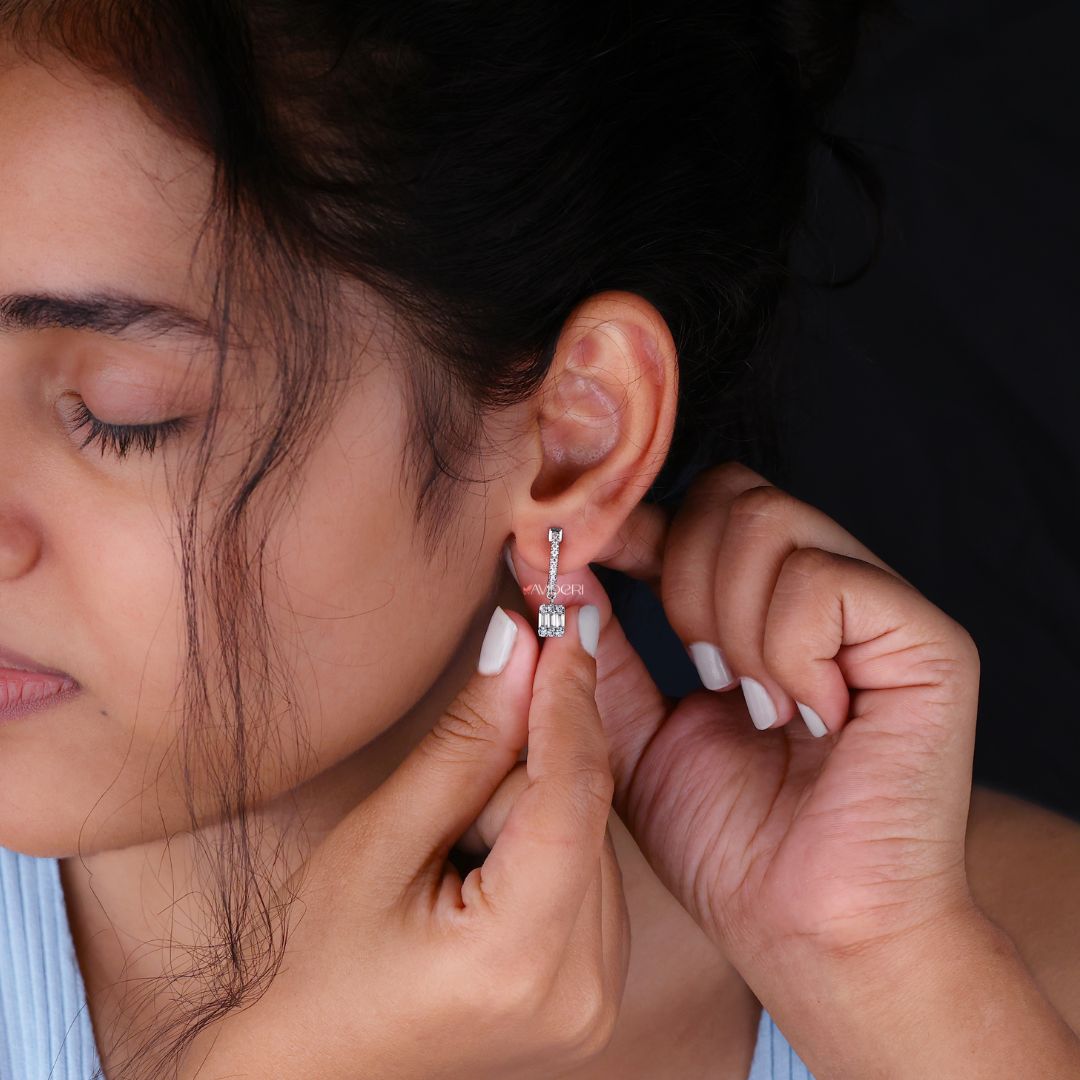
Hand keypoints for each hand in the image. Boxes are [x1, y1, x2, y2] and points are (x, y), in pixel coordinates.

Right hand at [179, 604, 628, 1079]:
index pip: (572, 793)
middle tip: (445, 807)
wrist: (310, 1068)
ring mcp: (596, 1000)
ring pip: (590, 837)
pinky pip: (590, 876)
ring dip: (531, 814)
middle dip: (526, 773)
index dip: (568, 700)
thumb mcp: (380, 839)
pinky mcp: (595, 993)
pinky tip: (483, 877)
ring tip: (450, 861)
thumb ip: (464, 742)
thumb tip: (521, 647)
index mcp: (519, 958)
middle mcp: (583, 989)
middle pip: (585, 812)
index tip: (562, 626)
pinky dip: (544, 849)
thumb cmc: (317, 962)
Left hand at [507, 461, 980, 975]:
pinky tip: (798, 712)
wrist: (808, 932)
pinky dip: (785, 649)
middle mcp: (827, 591)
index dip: (634, 524)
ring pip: (770, 525)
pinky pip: (823, 585)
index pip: (699, 509)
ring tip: (750, 699)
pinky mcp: (928, 646)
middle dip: (680, 575)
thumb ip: (602, 650)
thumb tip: (559, 570)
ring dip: (729, 620)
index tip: (575, 557)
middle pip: (732, 495)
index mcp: (763, 606)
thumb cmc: (730, 843)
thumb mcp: (636, 734)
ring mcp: (881, 612)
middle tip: (697, 668)